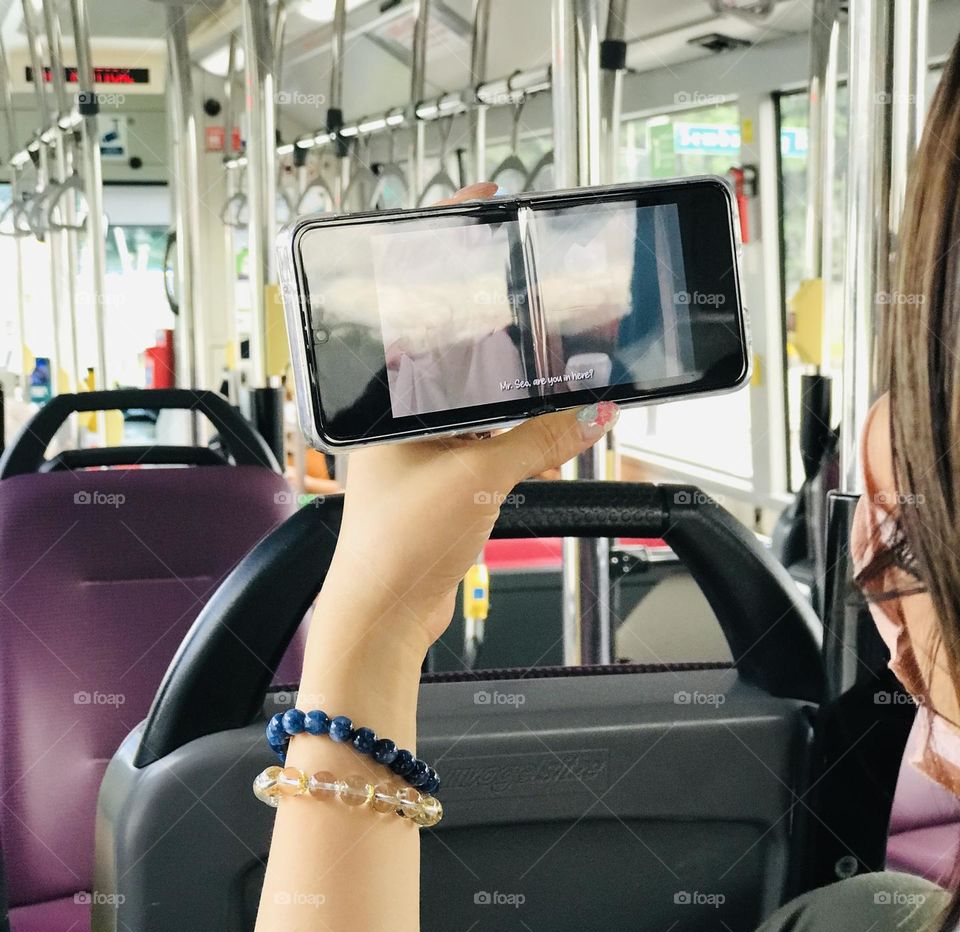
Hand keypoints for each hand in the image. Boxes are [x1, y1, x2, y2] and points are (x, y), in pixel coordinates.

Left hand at [321, 182, 617, 654]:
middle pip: (461, 341)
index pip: (420, 298)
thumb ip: (540, 438)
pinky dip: (527, 435)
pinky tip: (556, 443)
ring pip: (485, 392)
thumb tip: (591, 408)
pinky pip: (494, 435)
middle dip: (510, 325)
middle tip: (556, 303)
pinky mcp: (445, 472)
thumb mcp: (477, 479)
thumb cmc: (393, 546)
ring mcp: (423, 440)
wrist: (384, 614)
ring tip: (569, 382)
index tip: (487, 208)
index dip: (451, 248)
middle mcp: (401, 408)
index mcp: (388, 391)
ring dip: (527, 391)